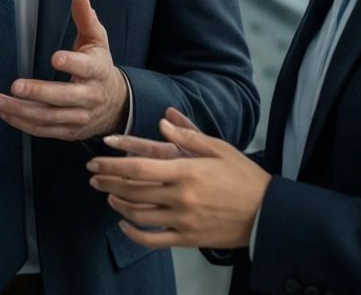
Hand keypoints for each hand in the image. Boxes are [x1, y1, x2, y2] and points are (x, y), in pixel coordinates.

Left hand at [0, 0, 127, 140]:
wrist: (116, 105)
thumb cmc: (99, 67)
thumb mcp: (97, 41)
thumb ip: (86, 19)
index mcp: (97, 71)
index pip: (85, 68)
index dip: (71, 64)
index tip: (55, 59)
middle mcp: (89, 97)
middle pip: (62, 97)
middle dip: (38, 92)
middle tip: (15, 86)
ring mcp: (79, 117)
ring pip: (49, 117)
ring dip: (21, 110)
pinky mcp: (69, 131)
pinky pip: (44, 130)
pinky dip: (23, 124)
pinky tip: (6, 114)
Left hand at [86, 108, 270, 249]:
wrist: (267, 213)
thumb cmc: (244, 177)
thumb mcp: (219, 148)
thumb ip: (188, 135)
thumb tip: (163, 120)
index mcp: (187, 171)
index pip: (138, 168)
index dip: (112, 165)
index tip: (95, 161)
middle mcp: (181, 197)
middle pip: (132, 191)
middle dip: (107, 182)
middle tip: (93, 176)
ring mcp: (183, 220)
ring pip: (138, 215)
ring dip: (117, 204)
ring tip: (107, 195)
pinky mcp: (187, 238)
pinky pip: (153, 240)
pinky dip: (133, 233)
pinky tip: (124, 224)